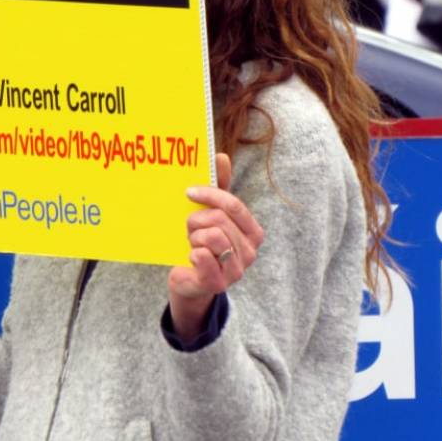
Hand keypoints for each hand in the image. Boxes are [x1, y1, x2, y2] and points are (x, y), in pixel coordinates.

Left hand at [167, 153, 264, 339]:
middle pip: (219, 220)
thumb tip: (221, 156)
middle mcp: (250, 252)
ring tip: (192, 244)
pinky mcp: (218, 284)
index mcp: (253, 232)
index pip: (234, 205)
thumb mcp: (210, 214)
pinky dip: (192, 253)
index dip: (210, 195)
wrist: (189, 280)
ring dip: (193, 237)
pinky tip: (192, 257)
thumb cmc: (202, 242)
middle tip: (191, 229)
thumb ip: (219, 187)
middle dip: (197, 220)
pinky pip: (203, 257)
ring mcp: (237, 270)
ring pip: (211, 236)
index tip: (189, 192)